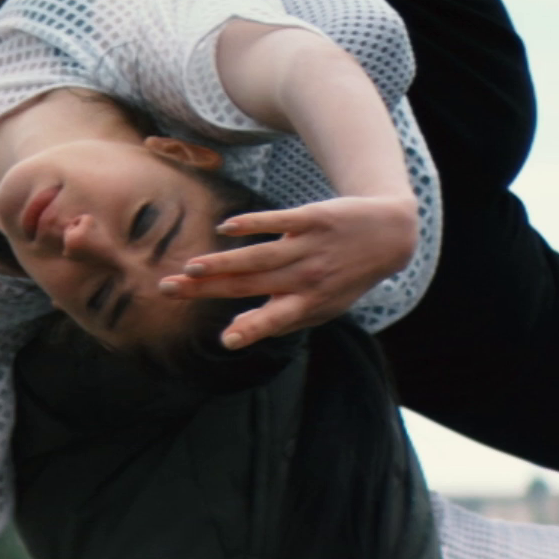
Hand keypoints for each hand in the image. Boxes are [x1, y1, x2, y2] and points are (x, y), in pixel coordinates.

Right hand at [155, 194, 417, 348]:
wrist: (389, 234)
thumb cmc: (345, 276)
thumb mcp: (322, 306)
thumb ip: (280, 319)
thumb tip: (232, 336)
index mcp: (308, 303)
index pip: (275, 319)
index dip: (252, 330)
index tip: (228, 340)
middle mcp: (307, 278)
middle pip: (249, 284)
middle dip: (208, 290)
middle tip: (169, 291)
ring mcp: (309, 247)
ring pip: (259, 257)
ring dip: (223, 263)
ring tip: (190, 268)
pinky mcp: (312, 219)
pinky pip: (278, 221)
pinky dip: (252, 224)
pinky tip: (228, 228)